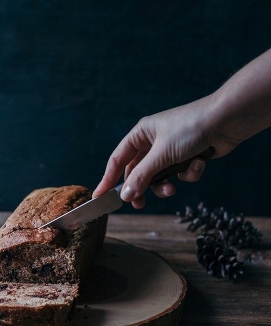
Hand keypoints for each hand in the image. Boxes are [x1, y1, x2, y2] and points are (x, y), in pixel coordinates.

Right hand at [93, 95, 236, 208]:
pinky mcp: (188, 157)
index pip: (117, 160)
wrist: (227, 120)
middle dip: (143, 187)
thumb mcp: (161, 155)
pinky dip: (189, 172)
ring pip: (160, 176)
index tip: (99, 197)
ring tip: (173, 189)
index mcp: (141, 134)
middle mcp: (154, 141)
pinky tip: (199, 161)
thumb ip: (141, 177)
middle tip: (140, 204)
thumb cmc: (190, 128)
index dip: (108, 179)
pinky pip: (181, 173)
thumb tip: (125, 196)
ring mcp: (171, 150)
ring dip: (167, 184)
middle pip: (139, 172)